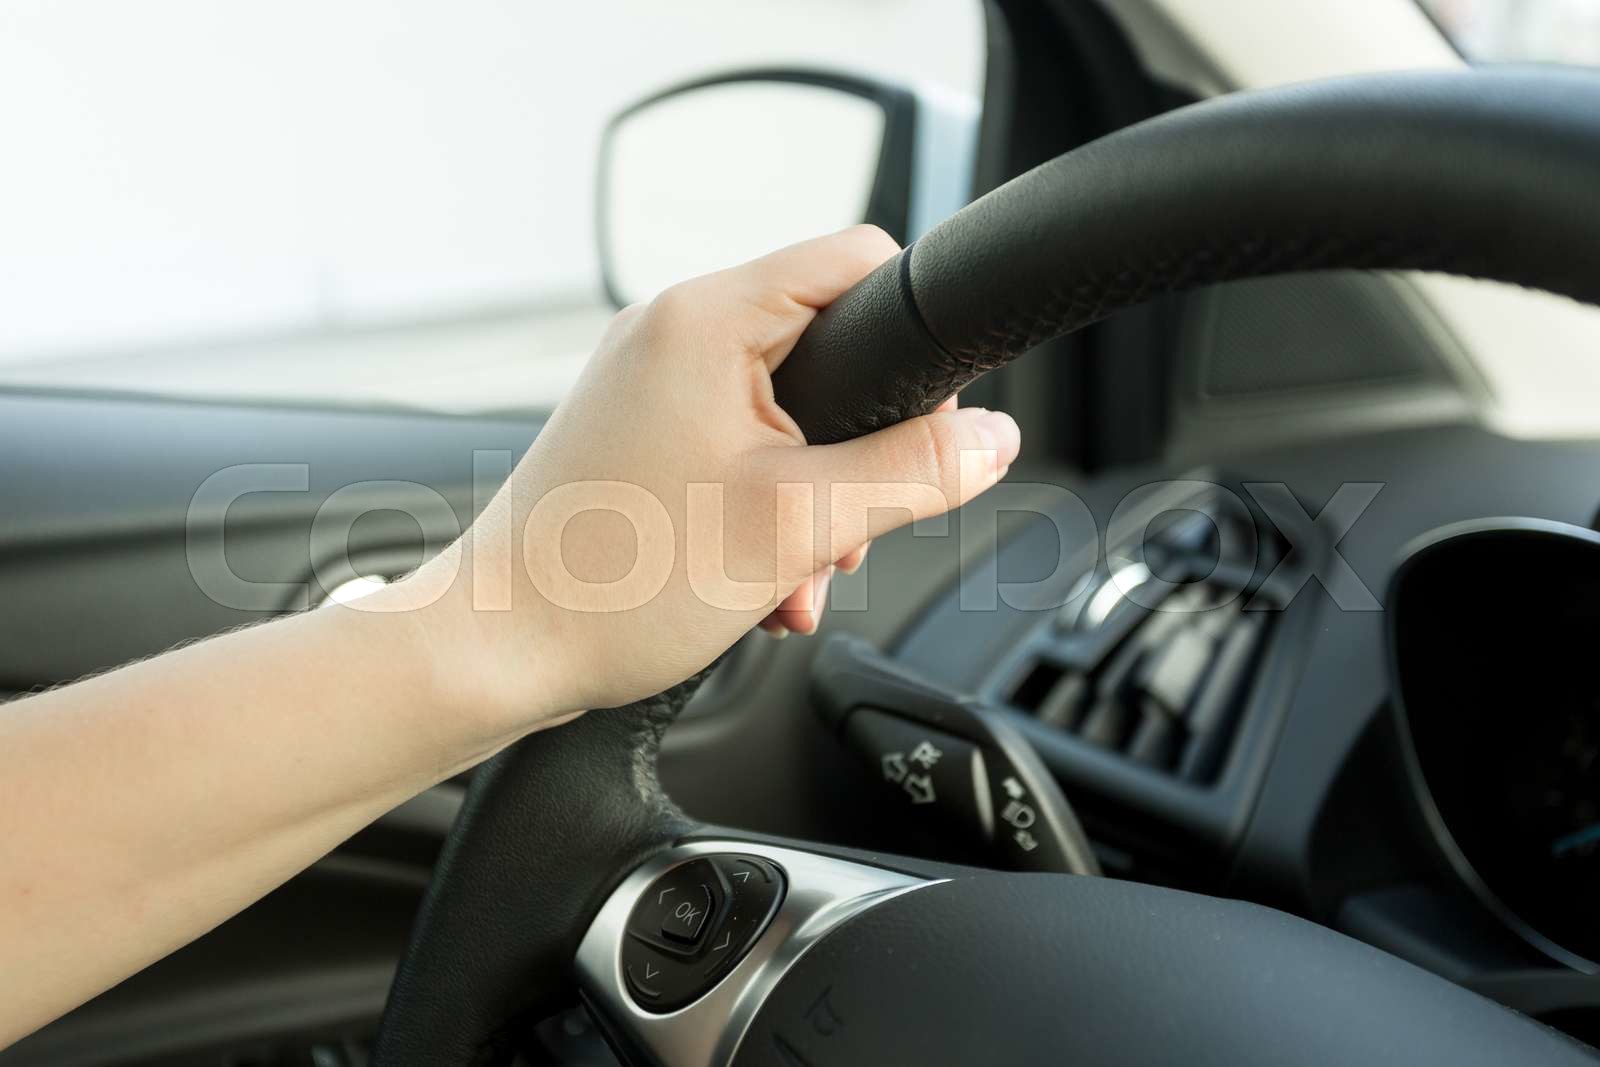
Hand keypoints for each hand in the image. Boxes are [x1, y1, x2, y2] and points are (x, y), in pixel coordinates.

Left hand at [383, 226, 1019, 739]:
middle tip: (845, 528)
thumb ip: (914, 473)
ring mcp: (648, 384)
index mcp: (707, 319)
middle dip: (859, 454)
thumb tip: (995, 440)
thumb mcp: (798, 525)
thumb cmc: (614, 581)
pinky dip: (765, 513)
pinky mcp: (637, 435)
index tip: (926, 421)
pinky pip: (737, 450)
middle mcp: (671, 332)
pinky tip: (759, 583)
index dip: (913, 336)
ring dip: (814, 501)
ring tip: (793, 576)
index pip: (857, 262)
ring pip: (788, 416)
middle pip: (829, 351)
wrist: (498, 647)